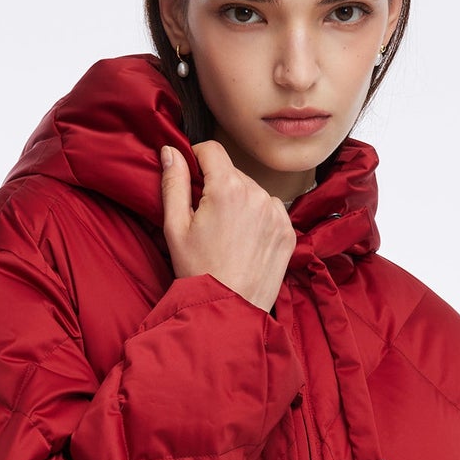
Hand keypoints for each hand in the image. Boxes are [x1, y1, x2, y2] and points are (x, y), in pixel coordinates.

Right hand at [159, 140, 295, 314]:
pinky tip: (246, 241)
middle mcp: (257, 194)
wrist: (229, 310)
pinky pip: (271, 210)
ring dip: (240, 202)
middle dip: (218, 186)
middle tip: (207, 218)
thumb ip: (173, 183)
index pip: (212, 149)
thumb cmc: (199, 271)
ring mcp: (276, 213)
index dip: (197, 158)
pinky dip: (259, 218)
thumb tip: (171, 151)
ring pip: (253, 191)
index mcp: (227, 188)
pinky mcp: (288, 231)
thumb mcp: (175, 226)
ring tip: (228, 234)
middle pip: (232, 172)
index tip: (192, 176)